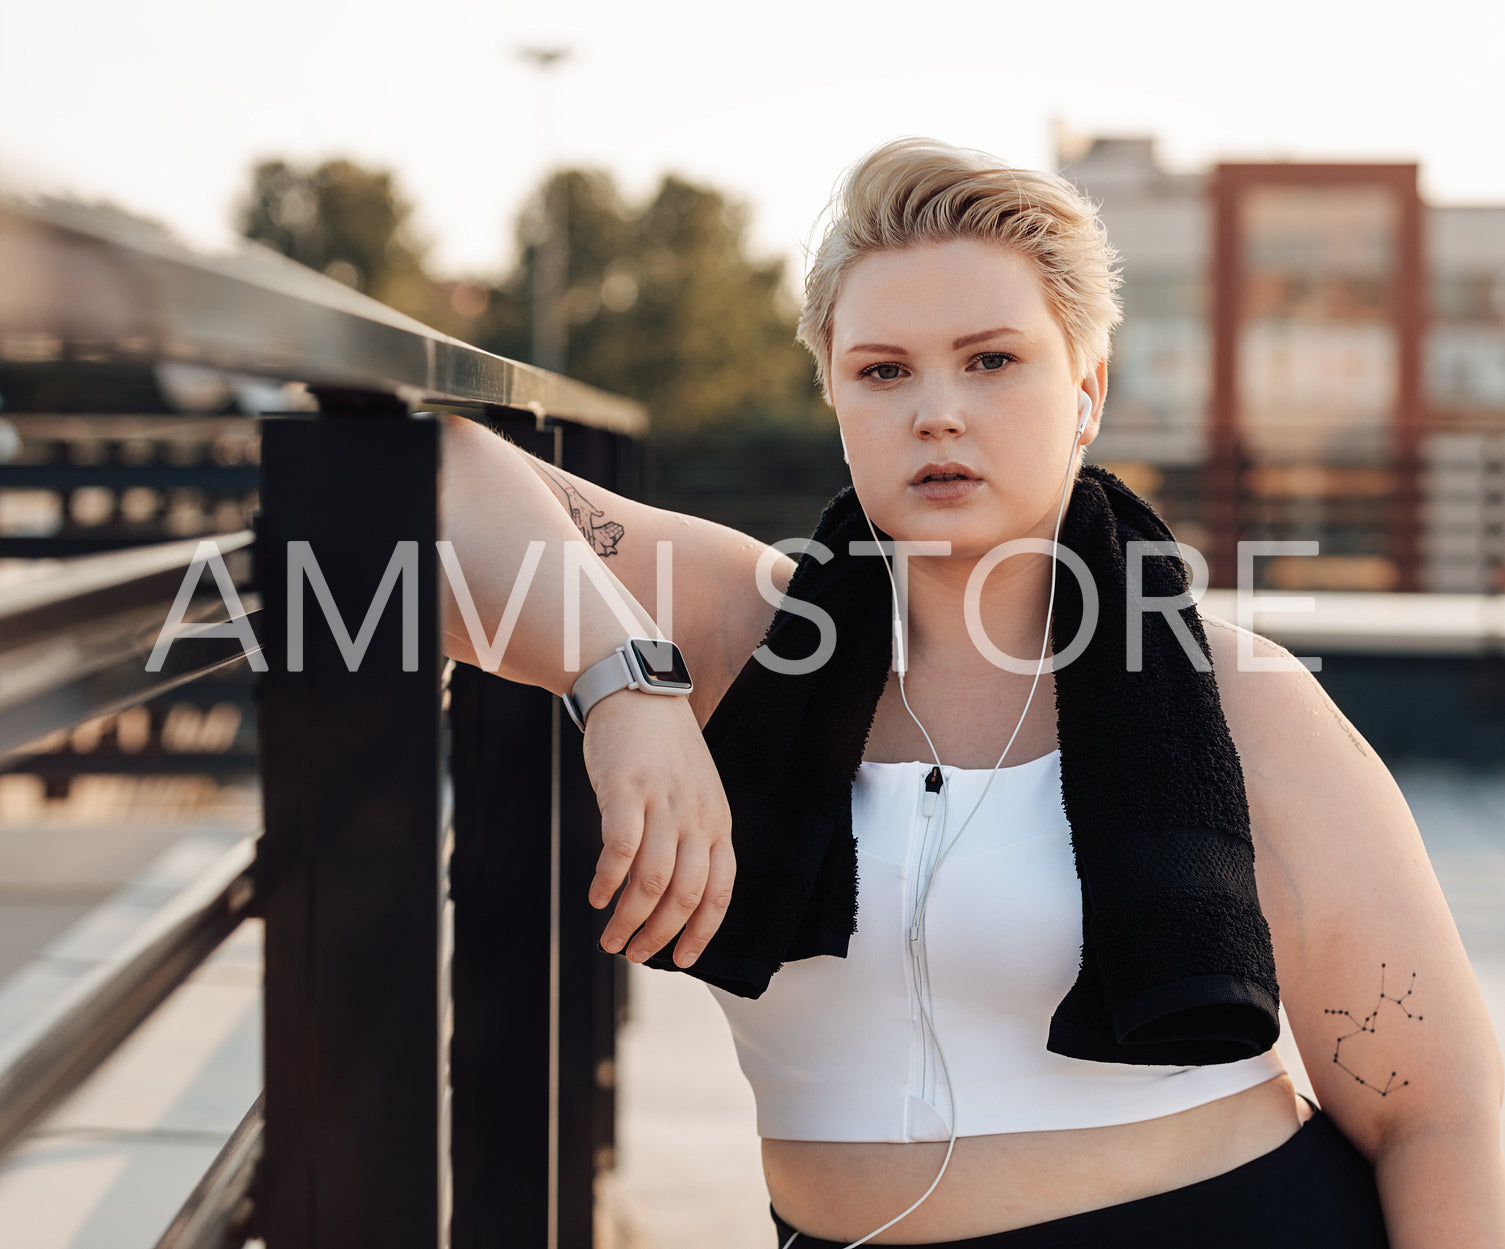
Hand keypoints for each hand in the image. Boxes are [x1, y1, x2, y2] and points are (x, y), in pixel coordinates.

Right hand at [581, 690, 734, 967]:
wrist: (638, 691)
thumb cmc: (663, 751)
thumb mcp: (695, 794)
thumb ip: (691, 838)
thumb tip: (672, 896)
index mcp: (718, 822)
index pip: (720, 891)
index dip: (701, 931)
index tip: (682, 960)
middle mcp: (696, 816)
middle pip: (685, 894)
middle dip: (659, 935)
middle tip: (632, 953)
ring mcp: (662, 803)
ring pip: (651, 881)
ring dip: (628, 919)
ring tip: (609, 939)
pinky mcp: (626, 790)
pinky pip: (619, 849)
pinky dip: (607, 881)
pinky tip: (595, 897)